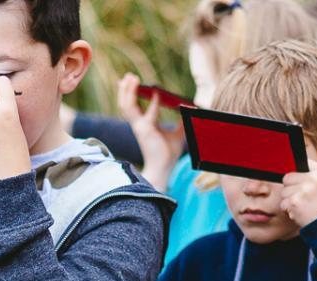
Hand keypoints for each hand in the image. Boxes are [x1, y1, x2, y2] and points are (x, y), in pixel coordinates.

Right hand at [116, 74, 183, 191]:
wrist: (164, 168)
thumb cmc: (168, 153)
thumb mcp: (178, 134)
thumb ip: (182, 122)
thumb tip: (192, 111)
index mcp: (143, 125)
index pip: (136, 106)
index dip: (135, 94)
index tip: (139, 82)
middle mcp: (138, 124)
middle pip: (125, 103)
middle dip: (125, 89)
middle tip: (128, 76)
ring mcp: (139, 127)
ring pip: (126, 105)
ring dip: (127, 91)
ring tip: (131, 78)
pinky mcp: (144, 130)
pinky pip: (143, 112)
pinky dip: (149, 101)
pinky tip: (156, 93)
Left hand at [279, 161, 316, 225]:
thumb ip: (311, 174)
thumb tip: (290, 167)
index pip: (301, 164)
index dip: (298, 175)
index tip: (303, 183)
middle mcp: (313, 178)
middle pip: (287, 178)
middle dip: (291, 188)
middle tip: (303, 198)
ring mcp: (304, 190)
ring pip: (284, 192)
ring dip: (290, 201)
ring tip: (304, 206)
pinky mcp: (295, 202)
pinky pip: (283, 204)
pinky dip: (289, 211)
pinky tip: (301, 212)